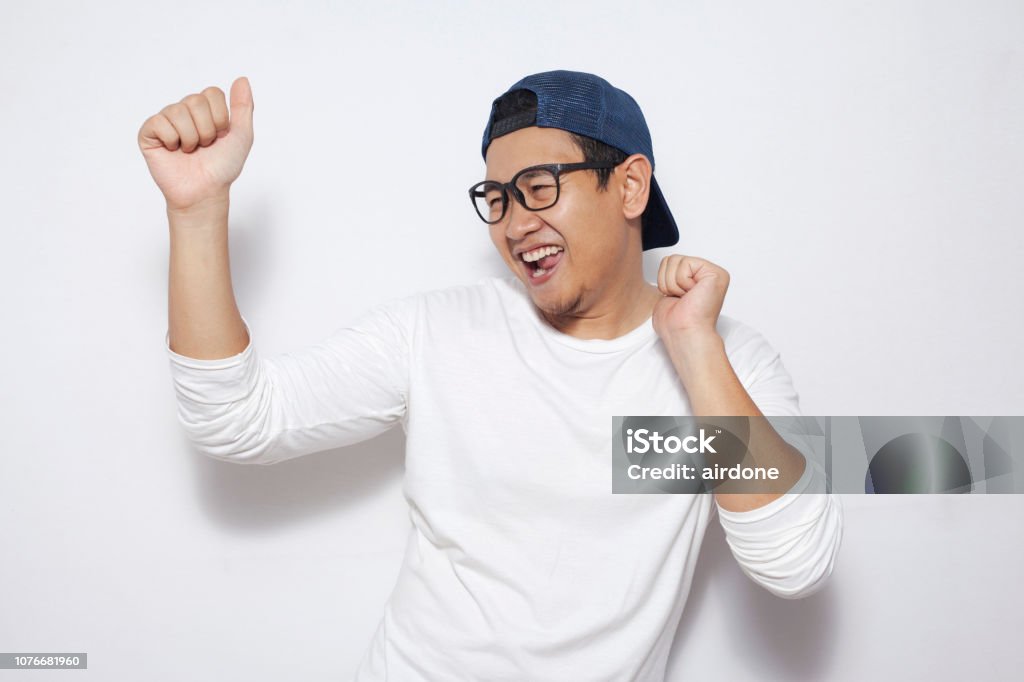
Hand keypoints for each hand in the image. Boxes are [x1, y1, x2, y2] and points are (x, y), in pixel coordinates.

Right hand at [137, 76, 254, 211]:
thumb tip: (242, 79)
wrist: (205, 190)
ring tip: (190, 150)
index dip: (221, 118)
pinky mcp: (149, 132)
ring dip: (191, 137)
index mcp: (205, 108)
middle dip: (207, 129)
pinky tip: (173, 150)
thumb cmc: (222, 166)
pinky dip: (172, 140)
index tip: (221, 136)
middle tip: (204, 146)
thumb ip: (243, 107)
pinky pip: (160, 122)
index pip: (212, 93)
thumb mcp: (241, 136)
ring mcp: (165, 120)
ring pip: (178, 111)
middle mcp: (184, 110)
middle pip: (196, 100)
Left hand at [652, 254, 729, 338]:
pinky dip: (681, 282)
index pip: (668, 262)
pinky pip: (684, 263)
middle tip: (681, 298)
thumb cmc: (675, 321)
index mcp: (695, 277)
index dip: (664, 281)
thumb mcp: (667, 292)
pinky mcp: (715, 273)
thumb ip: (669, 276)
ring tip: (686, 298)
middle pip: (670, 259)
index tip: (677, 299)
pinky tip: (691, 295)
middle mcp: (706, 273)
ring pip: (675, 260)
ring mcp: (713, 272)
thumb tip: (665, 264)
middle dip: (668, 281)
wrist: (683, 333)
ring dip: (674, 284)